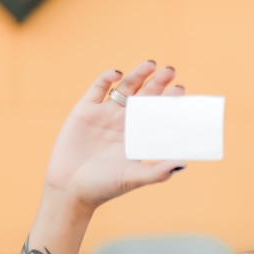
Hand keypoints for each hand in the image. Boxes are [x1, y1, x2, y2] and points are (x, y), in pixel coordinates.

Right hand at [44, 61, 185, 210]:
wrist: (70, 189)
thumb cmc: (104, 186)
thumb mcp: (134, 178)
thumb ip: (158, 172)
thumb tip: (183, 164)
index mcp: (138, 135)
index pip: (157, 113)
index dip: (169, 100)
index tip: (180, 90)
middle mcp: (123, 122)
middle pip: (144, 96)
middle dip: (158, 83)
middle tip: (171, 71)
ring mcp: (104, 114)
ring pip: (124, 88)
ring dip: (138, 75)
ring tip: (151, 65)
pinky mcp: (85, 111)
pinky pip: (97, 88)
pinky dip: (106, 78)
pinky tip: (117, 74)